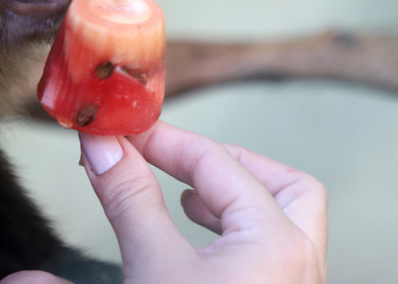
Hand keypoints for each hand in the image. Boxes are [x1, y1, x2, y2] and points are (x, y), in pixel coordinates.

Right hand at [79, 120, 327, 282]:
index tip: (121, 130)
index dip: (161, 140)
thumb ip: (127, 199)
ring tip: (187, 196)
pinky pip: (271, 255)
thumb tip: (97, 146)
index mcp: (277, 245)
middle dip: (226, 164)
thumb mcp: (151, 266)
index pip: (216, 163)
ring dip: (235, 199)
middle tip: (177, 159)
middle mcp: (300, 265)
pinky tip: (201, 243)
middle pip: (286, 186)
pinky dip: (237, 235)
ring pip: (285, 222)